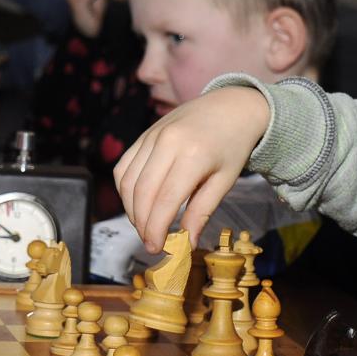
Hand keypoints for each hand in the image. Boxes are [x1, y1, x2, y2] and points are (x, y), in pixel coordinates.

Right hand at [114, 86, 269, 251]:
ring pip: (128, 181)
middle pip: (142, 193)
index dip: (155, 229)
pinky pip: (124, 166)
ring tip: (145, 226)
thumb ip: (203, 211)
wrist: (231, 106)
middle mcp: (167, 142)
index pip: (164, 201)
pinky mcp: (144, 134)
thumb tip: (188, 242)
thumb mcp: (225, 181)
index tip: (156, 248)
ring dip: (131, 209)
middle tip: (150, 242)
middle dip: (142, 224)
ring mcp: (152, 135)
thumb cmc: (232, 145)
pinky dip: (125, 189)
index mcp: (193, 155)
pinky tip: (137, 203)